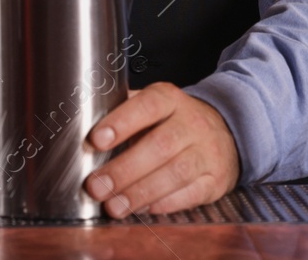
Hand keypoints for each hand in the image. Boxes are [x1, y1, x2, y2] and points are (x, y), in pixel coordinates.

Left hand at [83, 82, 240, 216]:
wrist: (226, 132)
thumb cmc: (174, 122)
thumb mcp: (153, 106)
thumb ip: (122, 113)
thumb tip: (81, 127)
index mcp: (170, 99)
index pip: (147, 105)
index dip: (122, 122)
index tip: (96, 140)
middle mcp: (191, 123)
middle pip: (160, 145)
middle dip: (124, 169)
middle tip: (96, 186)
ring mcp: (206, 152)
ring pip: (175, 173)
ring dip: (140, 192)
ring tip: (113, 206)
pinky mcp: (215, 181)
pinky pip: (189, 195)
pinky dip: (162, 204)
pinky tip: (140, 209)